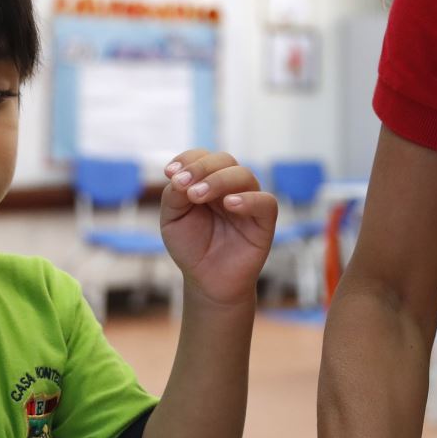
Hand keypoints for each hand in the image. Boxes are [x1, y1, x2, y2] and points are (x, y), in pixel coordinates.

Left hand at [161, 150, 278, 305]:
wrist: (206, 280)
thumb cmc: (191, 247)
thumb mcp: (172, 219)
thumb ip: (174, 195)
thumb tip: (181, 177)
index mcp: (208, 181)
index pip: (203, 156)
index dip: (188, 159)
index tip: (170, 173)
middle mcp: (230, 187)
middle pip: (224, 160)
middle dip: (201, 168)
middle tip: (183, 185)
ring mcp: (249, 201)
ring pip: (243, 175)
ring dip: (218, 180)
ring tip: (197, 196)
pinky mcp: (264, 221)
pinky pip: (266, 202)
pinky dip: (248, 199)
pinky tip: (229, 205)